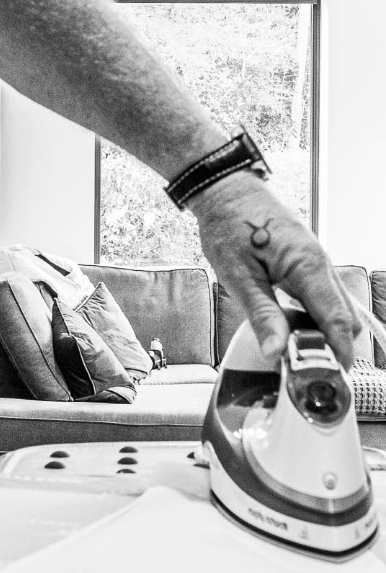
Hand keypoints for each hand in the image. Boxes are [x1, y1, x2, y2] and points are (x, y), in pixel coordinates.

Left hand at [192, 174, 360, 370]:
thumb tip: (277, 352)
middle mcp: (322, 266)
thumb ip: (262, 315)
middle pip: (344, 319)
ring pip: (336, 310)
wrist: (228, 193)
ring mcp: (318, 266)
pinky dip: (315, 321)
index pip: (336, 320)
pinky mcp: (309, 267)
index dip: (337, 353)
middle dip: (332, 349)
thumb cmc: (230, 226)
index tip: (328, 379)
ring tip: (296, 357)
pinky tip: (292, 332)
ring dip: (323, 335)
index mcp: (309, 267)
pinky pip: (323, 300)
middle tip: (305, 374)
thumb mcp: (239, 276)